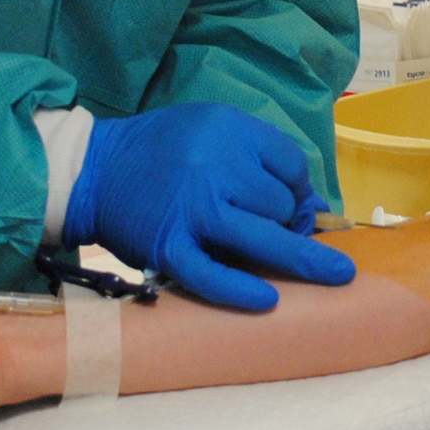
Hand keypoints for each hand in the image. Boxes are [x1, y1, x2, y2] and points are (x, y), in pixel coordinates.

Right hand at [62, 102, 354, 309]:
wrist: (93, 170)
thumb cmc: (160, 150)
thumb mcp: (211, 128)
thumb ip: (258, 156)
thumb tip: (311, 204)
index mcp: (227, 130)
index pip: (289, 165)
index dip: (302, 191)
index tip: (299, 208)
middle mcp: (213, 166)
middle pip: (279, 203)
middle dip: (290, 222)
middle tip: (292, 236)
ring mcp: (192, 209)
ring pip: (261, 237)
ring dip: (301, 259)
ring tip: (336, 277)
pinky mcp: (169, 246)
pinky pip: (213, 274)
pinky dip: (239, 289)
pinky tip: (267, 300)